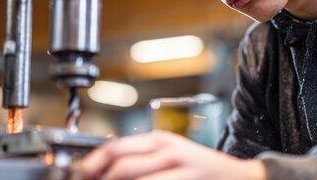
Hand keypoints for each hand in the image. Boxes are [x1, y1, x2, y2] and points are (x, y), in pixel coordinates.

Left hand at [81, 130, 266, 179]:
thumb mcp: (169, 153)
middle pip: (121, 166)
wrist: (237, 177)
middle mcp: (168, 151)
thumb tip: (104, 166)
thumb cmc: (197, 167)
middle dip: (100, 179)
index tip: (80, 174)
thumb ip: (141, 157)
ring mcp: (180, 168)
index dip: (92, 163)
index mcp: (159, 140)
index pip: (116, 148)